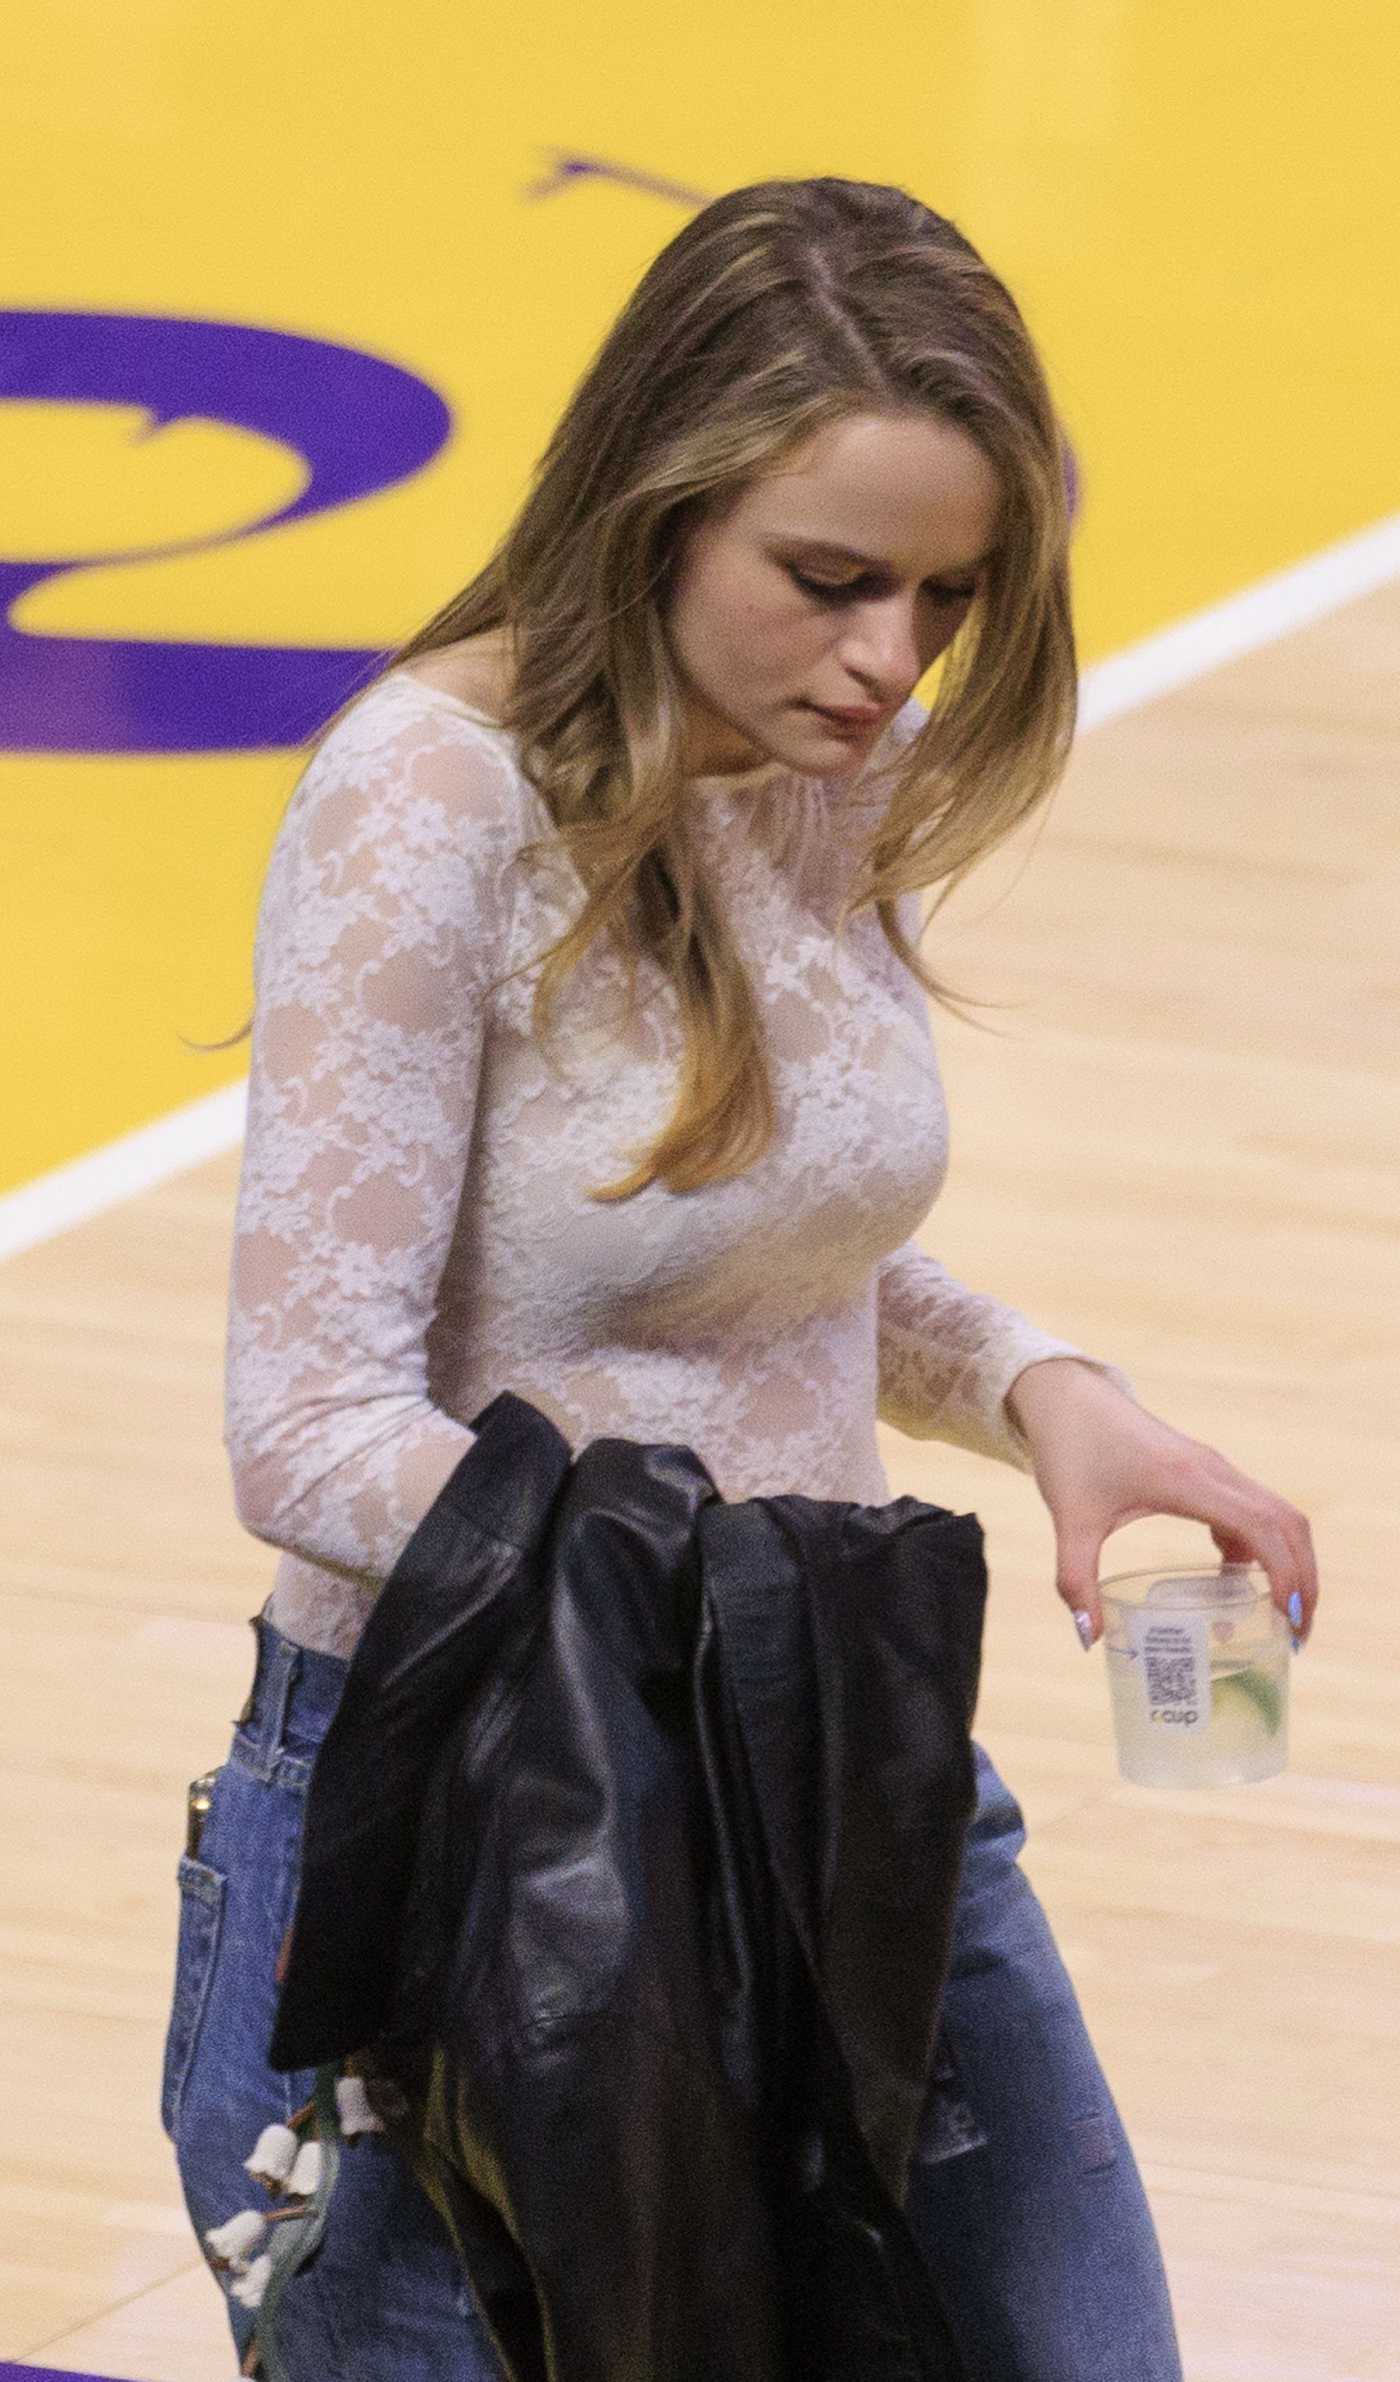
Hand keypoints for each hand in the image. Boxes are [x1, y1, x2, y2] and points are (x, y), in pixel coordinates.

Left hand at [1004, 1358, 1319, 1650]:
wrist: (1066, 1397)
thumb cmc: (1069, 1451)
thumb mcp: (1070, 1519)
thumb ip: (1075, 1579)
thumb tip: (1091, 1641)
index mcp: (1188, 1481)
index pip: (1262, 1527)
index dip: (1286, 1575)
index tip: (1289, 1621)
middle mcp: (1214, 1470)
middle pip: (1287, 1523)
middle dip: (1303, 1578)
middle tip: (1296, 1635)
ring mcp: (1214, 1467)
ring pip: (1276, 1513)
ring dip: (1288, 1561)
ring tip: (1277, 1615)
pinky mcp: (1205, 1468)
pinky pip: (1252, 1507)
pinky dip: (1258, 1544)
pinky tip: (1230, 1576)